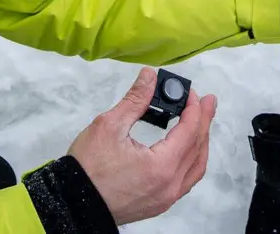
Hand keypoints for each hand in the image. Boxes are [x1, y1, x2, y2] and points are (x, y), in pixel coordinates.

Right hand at [67, 67, 216, 225]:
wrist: (72, 202)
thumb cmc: (88, 169)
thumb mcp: (110, 125)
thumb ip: (136, 99)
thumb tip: (149, 77)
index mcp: (162, 166)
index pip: (190, 131)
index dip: (194, 108)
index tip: (192, 92)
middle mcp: (170, 185)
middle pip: (198, 148)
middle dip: (204, 121)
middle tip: (207, 102)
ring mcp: (166, 198)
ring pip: (196, 167)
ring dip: (201, 142)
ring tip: (201, 123)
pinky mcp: (158, 203)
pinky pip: (187, 180)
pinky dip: (192, 161)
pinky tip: (188, 150)